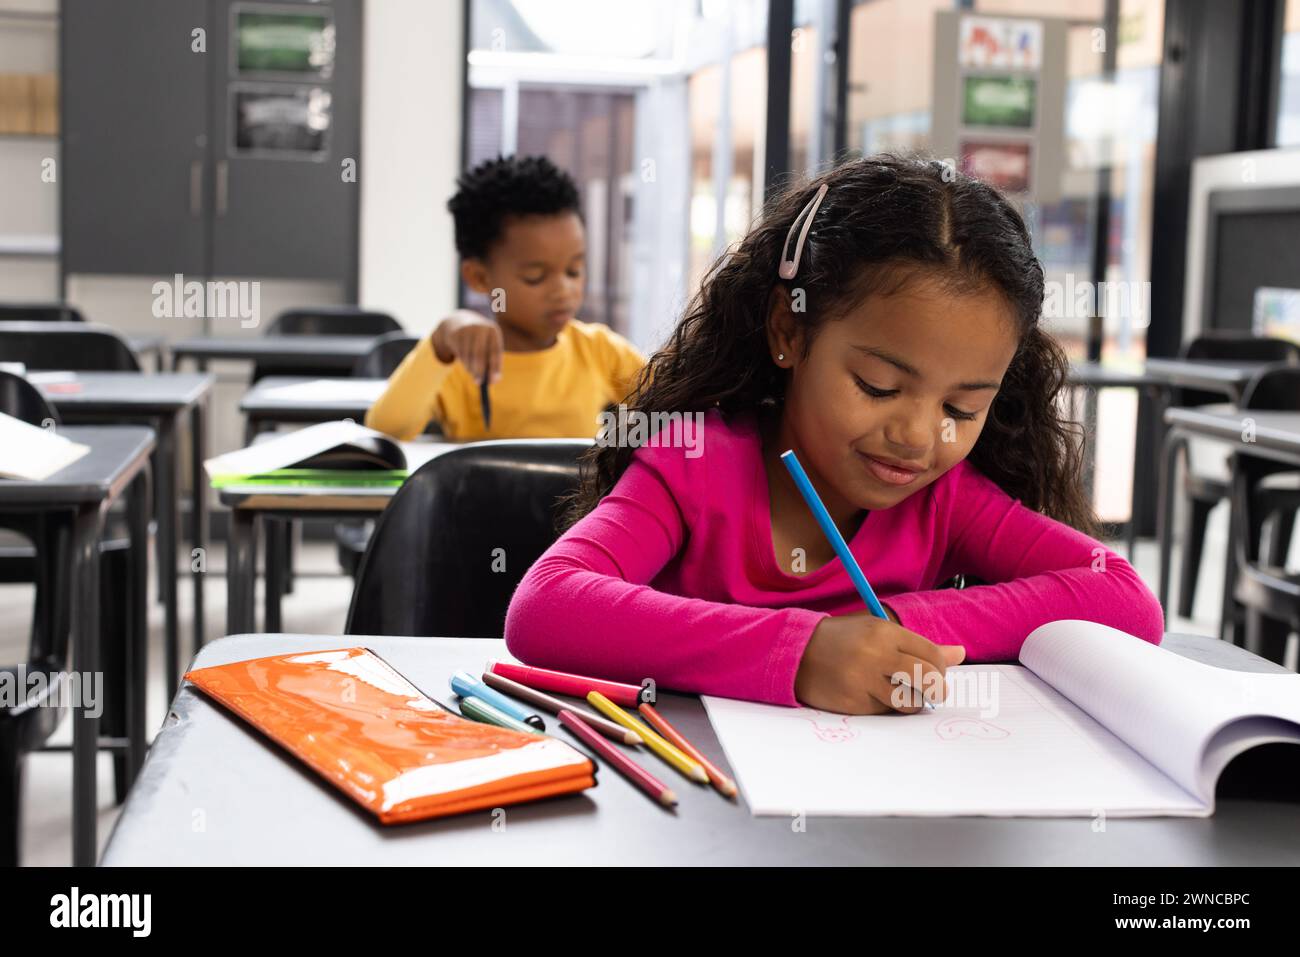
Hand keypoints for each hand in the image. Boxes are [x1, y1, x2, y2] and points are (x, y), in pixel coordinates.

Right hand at [431, 309, 502, 384]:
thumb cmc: (480, 341)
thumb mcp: (488, 348)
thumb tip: (493, 381)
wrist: (459, 322)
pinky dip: (463, 361)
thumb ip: (492, 365)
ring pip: (468, 356)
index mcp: (493, 331)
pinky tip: (464, 357)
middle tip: (478, 383)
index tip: (492, 382)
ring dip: (470, 367)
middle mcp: (480, 328)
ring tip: (472, 368)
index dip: (494, 368)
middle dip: (479, 371)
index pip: (495, 352)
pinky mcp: (455, 334)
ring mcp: (466, 330)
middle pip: (479, 354)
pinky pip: (459, 354)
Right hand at [794, 611, 965, 714]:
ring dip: (912, 702)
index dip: (941, 668)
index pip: (932, 655)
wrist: (797, 654)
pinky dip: (887, 707)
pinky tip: (874, 696)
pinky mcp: (854, 703)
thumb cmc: (844, 641)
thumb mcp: (878, 632)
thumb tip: (960, 654)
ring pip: (910, 702)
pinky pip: (886, 712)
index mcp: (884, 632)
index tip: (937, 672)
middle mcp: (875, 655)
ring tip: (901, 693)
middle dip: (936, 689)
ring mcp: (863, 681)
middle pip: (927, 679)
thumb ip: (918, 644)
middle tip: (932, 691)